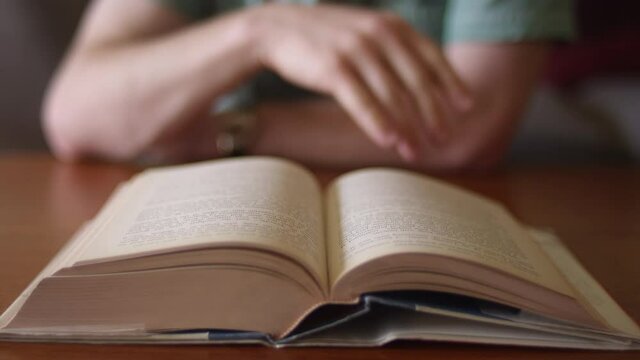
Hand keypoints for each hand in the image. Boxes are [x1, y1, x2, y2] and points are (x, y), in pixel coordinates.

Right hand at [248, 3, 472, 160]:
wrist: (277, 28)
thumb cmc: (326, 38)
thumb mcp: (365, 32)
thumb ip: (392, 50)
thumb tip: (419, 83)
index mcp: (392, 25)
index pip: (432, 57)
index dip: (451, 83)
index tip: (466, 108)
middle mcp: (379, 35)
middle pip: (417, 81)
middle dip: (434, 114)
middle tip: (444, 140)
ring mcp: (357, 51)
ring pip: (392, 96)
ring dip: (408, 128)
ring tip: (417, 153)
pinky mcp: (333, 68)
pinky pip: (362, 101)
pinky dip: (378, 123)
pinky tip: (390, 142)